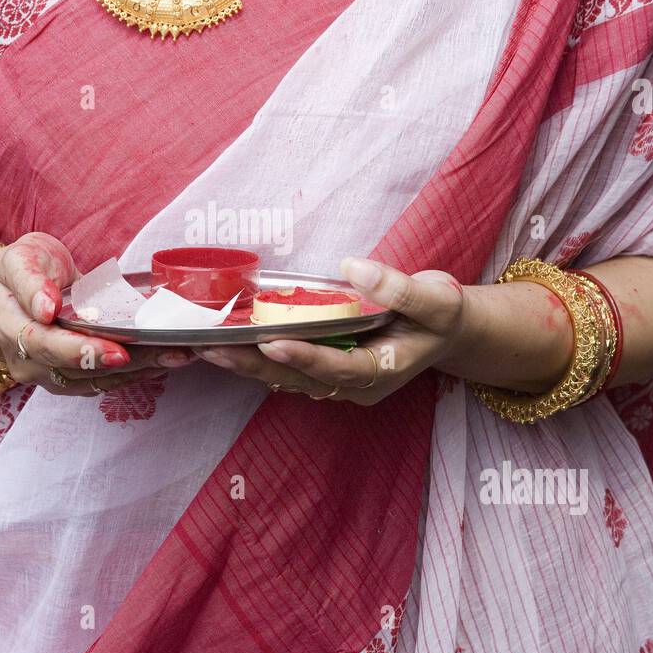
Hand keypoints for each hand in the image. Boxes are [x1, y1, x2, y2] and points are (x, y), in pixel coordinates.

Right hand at [0, 233, 194, 396]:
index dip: (80, 350)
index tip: (117, 350)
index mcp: (10, 327)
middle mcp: (27, 360)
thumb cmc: (27, 266)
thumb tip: (45, 307)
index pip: (43, 345)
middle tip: (164, 353)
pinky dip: (136, 373)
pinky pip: (104, 382)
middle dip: (123, 364)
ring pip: (94, 381)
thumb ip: (29, 280)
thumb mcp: (21, 258)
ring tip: (176, 354)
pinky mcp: (72, 379)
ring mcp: (49, 374)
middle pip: (75, 370)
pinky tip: (164, 358)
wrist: (25, 283)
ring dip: (139, 371)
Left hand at [194, 257, 465, 404]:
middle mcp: (355, 385)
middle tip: (213, 348)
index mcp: (383, 372)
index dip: (304, 356)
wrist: (445, 330)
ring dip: (247, 363)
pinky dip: (256, 355)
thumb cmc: (442, 313)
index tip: (272, 341)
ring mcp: (338, 381)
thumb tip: (351, 267)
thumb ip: (398, 288)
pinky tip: (226, 342)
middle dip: (254, 363)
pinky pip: (287, 367)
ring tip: (207, 347)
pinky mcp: (325, 369)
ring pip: (286, 377)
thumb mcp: (437, 298)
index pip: (337, 367)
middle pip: (299, 378)